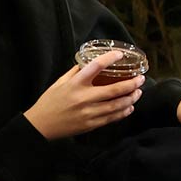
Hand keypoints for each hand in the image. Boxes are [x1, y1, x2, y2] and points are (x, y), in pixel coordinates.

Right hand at [24, 59, 142, 139]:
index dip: (110, 58)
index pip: (95, 67)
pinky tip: (129, 106)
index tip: (120, 54)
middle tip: (140, 78)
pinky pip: (111, 118)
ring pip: (116, 105)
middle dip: (131, 84)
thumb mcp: (60, 82)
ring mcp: (88, 113)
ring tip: (138, 92)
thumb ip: (76, 72)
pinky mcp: (90, 125)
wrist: (40, 126)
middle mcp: (83, 98)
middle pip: (114, 90)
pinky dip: (123, 112)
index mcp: (75, 84)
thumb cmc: (50, 101)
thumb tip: (90, 62)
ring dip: (131, 98)